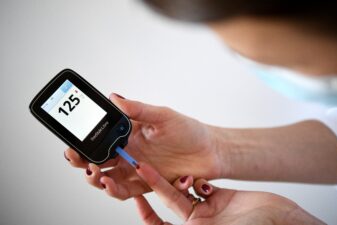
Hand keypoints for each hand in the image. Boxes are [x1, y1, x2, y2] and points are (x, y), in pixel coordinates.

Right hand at [64, 93, 221, 199]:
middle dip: (83, 160)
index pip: (100, 136)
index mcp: (129, 132)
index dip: (85, 140)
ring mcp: (136, 168)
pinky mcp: (145, 184)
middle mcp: (129, 151)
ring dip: (96, 177)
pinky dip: (114, 190)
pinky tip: (110, 184)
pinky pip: (124, 190)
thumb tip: (114, 97)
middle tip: (77, 158)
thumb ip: (138, 110)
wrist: (210, 152)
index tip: (74, 141)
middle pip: (98, 158)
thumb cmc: (189, 131)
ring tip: (94, 173)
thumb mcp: (163, 116)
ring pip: (107, 177)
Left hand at [135, 162, 325, 224]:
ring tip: (178, 174)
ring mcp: (209, 210)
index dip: (147, 214)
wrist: (281, 221)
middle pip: (171, 203)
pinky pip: (203, 185)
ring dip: (180, 181)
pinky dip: (200, 180)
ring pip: (186, 191)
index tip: (138, 198)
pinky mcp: (221, 197)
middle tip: (143, 168)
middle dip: (158, 187)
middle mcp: (198, 223)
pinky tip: (201, 180)